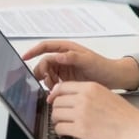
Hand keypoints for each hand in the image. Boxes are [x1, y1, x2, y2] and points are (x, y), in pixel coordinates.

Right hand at [21, 40, 138, 89]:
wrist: (113, 79)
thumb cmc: (102, 65)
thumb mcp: (87, 59)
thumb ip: (71, 56)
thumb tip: (57, 55)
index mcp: (66, 48)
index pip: (45, 47)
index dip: (33, 51)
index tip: (24, 57)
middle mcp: (63, 57)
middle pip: (44, 62)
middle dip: (41, 71)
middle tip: (45, 81)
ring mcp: (64, 68)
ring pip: (47, 73)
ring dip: (47, 80)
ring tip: (53, 88)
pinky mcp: (66, 80)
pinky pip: (53, 82)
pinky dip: (52, 87)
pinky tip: (56, 92)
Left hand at [47, 81, 138, 138]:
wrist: (136, 128)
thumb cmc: (124, 114)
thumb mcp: (104, 93)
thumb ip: (87, 92)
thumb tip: (71, 96)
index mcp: (89, 87)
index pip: (62, 87)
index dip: (55, 94)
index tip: (53, 99)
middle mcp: (83, 98)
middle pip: (57, 101)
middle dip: (56, 108)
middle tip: (59, 114)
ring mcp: (81, 114)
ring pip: (56, 114)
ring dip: (57, 119)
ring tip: (62, 123)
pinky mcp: (81, 130)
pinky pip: (60, 128)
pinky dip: (60, 130)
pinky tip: (65, 131)